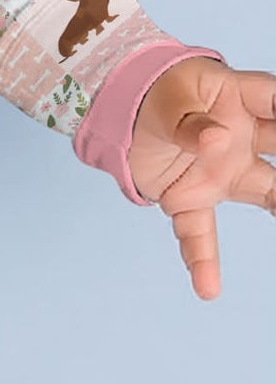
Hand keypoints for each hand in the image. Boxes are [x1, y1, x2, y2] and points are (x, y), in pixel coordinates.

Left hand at [128, 56, 275, 298]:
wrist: (123, 113)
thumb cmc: (159, 94)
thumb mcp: (169, 98)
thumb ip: (188, 121)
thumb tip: (214, 140)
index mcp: (240, 100)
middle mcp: (241, 138)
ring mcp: (219, 171)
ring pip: (266, 194)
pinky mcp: (190, 198)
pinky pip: (199, 231)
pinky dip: (202, 259)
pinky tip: (208, 289)